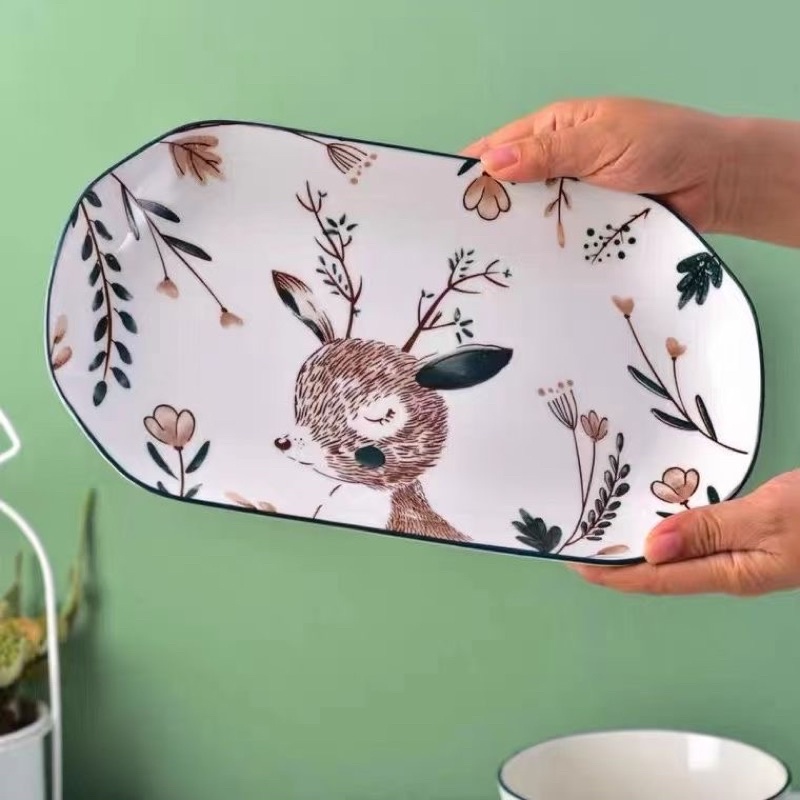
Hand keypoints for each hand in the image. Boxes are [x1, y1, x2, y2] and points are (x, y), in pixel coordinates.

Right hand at [461, 96, 799, 246]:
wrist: (717, 182)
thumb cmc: (664, 145)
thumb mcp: (603, 141)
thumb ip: (549, 154)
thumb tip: (491, 164)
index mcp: (553, 131)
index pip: (497, 149)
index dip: (468, 173)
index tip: (439, 204)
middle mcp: (556, 166)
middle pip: (508, 190)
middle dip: (485, 213)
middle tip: (451, 245)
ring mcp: (571, 201)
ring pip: (530, 221)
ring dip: (512, 239)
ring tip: (478, 266)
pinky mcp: (587, 231)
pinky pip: (556, 243)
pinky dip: (541, 255)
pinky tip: (520, 275)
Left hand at [569, 470, 799, 595]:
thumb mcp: (768, 518)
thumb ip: (708, 530)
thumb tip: (649, 547)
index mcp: (729, 573)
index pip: (654, 578)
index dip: (611, 572)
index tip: (571, 561)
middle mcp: (727, 568)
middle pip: (659, 569)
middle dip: (615, 560)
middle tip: (574, 539)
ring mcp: (737, 553)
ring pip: (674, 552)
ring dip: (637, 543)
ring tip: (600, 527)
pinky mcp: (746, 534)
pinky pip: (694, 535)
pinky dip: (665, 526)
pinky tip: (651, 512)